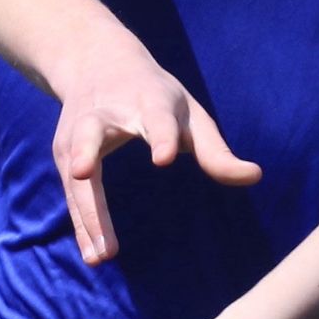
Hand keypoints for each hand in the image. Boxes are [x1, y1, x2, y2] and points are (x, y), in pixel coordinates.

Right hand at [52, 38, 260, 264]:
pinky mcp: (64, 153)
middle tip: (84, 172)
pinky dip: (81, 224)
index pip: (155, 118)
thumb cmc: (154, 95)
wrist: (95, 62)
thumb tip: (254, 177)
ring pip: (76, 172)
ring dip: (86, 211)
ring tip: (101, 256)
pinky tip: (94, 256)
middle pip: (91, 134)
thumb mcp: (188, 113)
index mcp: (147, 101)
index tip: (165, 159)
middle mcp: (103, 114)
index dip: (162, 137)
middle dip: (86, 152)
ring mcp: (77, 133)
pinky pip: (73, 193)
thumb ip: (216, 150)